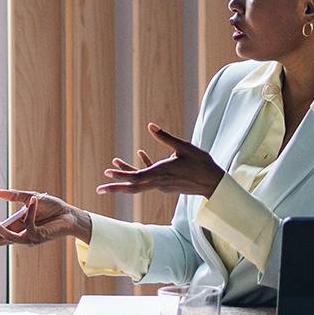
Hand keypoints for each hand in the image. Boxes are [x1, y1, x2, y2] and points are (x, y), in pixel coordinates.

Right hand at [0, 188, 89, 246]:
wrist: (69, 214)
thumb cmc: (52, 207)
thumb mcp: (31, 197)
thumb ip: (15, 195)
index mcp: (18, 227)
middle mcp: (22, 235)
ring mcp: (30, 238)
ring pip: (9, 238)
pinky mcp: (39, 236)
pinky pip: (29, 225)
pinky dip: (30, 212)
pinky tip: (32, 201)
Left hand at [97, 123, 224, 197]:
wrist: (213, 183)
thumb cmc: (201, 163)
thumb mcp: (184, 147)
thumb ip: (165, 137)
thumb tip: (151, 125)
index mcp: (161, 173)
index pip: (136, 176)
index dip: (121, 175)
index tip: (108, 174)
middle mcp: (158, 182)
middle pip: (133, 187)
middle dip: (116, 187)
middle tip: (99, 189)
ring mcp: (161, 185)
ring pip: (139, 183)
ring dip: (126, 175)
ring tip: (113, 164)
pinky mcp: (165, 184)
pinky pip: (149, 178)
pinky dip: (142, 168)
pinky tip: (140, 154)